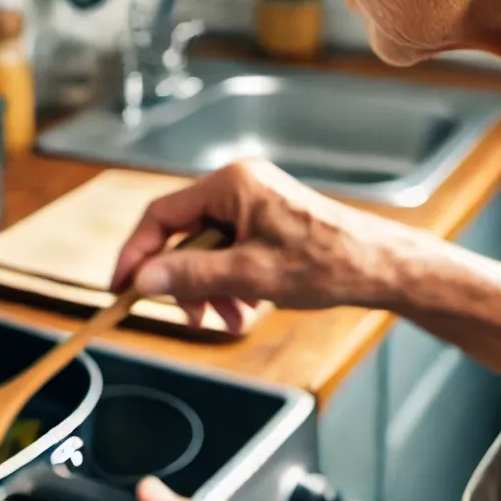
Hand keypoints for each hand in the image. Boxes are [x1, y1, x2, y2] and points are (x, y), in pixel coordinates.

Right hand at [111, 160, 403, 331]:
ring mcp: (254, 201)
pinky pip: (230, 249)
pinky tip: (246, 306)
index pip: (161, 214)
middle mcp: (239, 185)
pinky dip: (229, 280)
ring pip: (207, 246)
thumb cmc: (326, 262)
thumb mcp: (249, 275)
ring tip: (231, 316)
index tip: (121, 288)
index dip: (136, 253)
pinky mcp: (266, 219)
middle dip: (185, 279)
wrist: (378, 265)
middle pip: (184, 234)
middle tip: (193, 315)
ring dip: (209, 286)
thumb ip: (191, 275)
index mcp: (231, 184)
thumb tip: (143, 281)